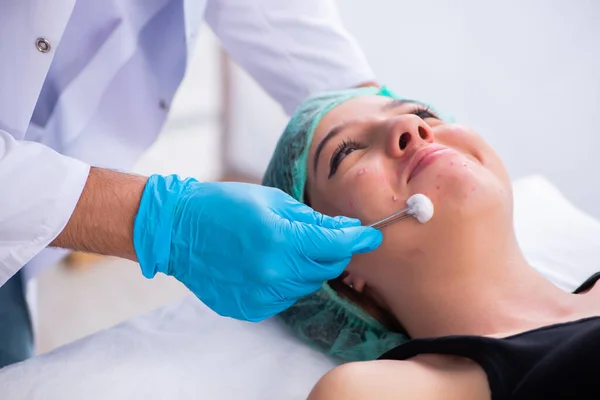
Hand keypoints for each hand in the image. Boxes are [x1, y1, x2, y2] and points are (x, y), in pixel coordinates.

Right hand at [133, 175, 381, 320]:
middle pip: (326, 269)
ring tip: (284, 246)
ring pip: (307, 285)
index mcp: (281, 240)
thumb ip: (313, 220)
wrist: (179, 230)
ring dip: (307, 266)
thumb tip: (346, 230)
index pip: (337, 246)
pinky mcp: (250, 308)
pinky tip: (267, 263)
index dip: (358, 239)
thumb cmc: (224, 205)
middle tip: (324, 235)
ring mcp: (261, 295)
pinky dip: (285, 281)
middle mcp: (274, 274)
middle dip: (331, 251)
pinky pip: (284, 297)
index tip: (371, 235)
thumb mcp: (273, 200)